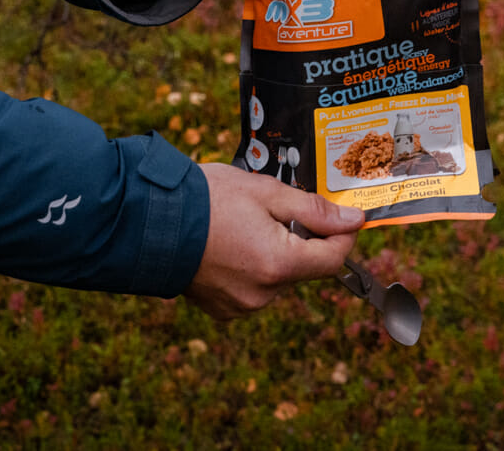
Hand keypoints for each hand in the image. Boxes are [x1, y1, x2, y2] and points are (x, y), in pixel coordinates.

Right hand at [185, 162, 361, 319]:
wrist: (149, 222)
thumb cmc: (206, 200)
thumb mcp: (266, 193)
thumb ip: (314, 209)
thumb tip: (354, 220)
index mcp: (279, 264)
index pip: (334, 258)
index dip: (342, 234)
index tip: (339, 216)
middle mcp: (264, 293)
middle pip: (304, 267)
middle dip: (300, 239)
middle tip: (273, 211)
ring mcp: (242, 305)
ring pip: (279, 278)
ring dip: (275, 254)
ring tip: (243, 226)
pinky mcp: (223, 310)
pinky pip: (254, 289)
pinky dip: (251, 268)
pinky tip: (229, 245)